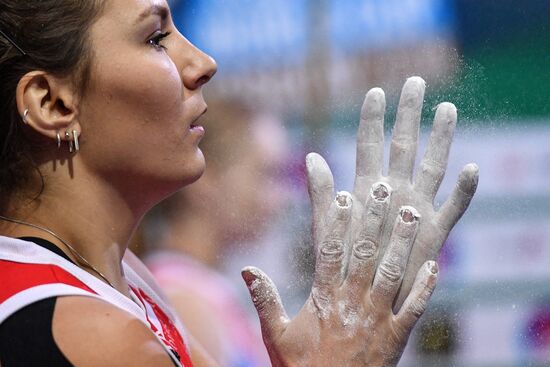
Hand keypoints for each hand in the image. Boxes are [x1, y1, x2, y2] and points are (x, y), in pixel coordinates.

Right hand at [242, 191, 437, 365]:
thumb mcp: (276, 334)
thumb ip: (264, 299)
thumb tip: (247, 269)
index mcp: (324, 298)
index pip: (331, 252)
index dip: (338, 222)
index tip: (343, 197)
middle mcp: (353, 302)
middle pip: (365, 254)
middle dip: (375, 220)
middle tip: (385, 190)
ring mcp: (377, 319)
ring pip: (393, 274)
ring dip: (402, 244)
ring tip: (411, 215)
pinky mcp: (396, 337)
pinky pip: (414, 309)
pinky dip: (426, 287)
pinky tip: (435, 264)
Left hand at [307, 76, 478, 307]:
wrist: (362, 299)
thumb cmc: (342, 264)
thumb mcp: (327, 225)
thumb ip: (320, 192)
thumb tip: (310, 155)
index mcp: (367, 188)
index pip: (368, 145)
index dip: (372, 119)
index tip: (375, 91)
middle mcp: (395, 191)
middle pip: (404, 145)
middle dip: (409, 114)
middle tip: (415, 82)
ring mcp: (416, 208)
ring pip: (432, 166)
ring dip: (441, 139)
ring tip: (447, 109)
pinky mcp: (434, 233)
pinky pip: (453, 208)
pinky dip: (462, 191)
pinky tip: (471, 168)